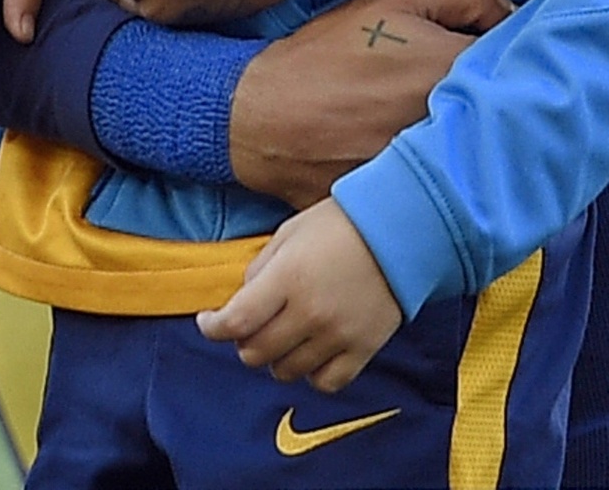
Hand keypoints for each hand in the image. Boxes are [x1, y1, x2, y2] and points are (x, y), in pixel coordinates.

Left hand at [197, 199, 400, 393]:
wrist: (399, 229)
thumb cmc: (339, 224)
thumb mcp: (289, 233)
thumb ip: (260, 269)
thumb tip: (240, 301)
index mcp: (287, 277)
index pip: (235, 322)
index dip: (212, 327)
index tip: (208, 322)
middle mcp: (309, 312)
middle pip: (255, 353)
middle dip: (243, 341)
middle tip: (250, 325)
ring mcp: (337, 335)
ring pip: (285, 372)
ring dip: (276, 357)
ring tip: (284, 335)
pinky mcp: (363, 350)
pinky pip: (324, 383)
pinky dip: (311, 373)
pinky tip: (311, 352)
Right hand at [229, 0, 510, 209]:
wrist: (262, 119)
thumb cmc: (329, 51)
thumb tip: (517, 12)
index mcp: (454, 69)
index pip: (525, 61)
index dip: (521, 54)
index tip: (509, 52)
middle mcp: (453, 124)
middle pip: (512, 110)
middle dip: (508, 96)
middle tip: (483, 86)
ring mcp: (435, 172)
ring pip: (487, 149)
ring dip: (482, 135)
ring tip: (457, 121)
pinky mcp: (417, 205)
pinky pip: (456, 187)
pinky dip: (452, 173)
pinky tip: (435, 160)